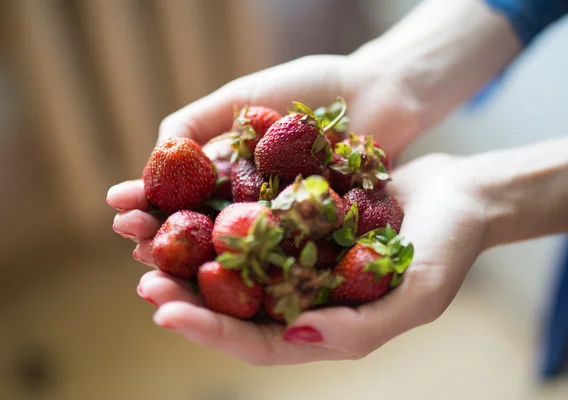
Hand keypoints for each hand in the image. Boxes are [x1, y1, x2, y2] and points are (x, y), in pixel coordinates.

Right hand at [109, 52, 422, 258]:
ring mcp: (281, 231)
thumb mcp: (242, 96)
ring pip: (233, 262)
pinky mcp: (316, 246)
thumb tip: (155, 156)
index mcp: (226, 177)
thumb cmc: (310, 88)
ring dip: (195, 276)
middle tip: (135, 255)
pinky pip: (283, 268)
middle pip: (199, 237)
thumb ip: (196, 122)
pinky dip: (252, 281)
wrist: (378, 92)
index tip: (118, 208)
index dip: (148, 205)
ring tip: (159, 281)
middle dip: (163, 248)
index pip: (178, 198)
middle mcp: (248, 209)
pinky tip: (221, 288)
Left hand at [109, 150, 487, 364]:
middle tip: (143, 280)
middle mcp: (299, 294)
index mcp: (322, 325)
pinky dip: (214, 209)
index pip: (256, 341)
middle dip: (184, 294)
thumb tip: (297, 338)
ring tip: (145, 238)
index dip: (211, 330)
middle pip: (230, 303)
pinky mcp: (293, 215)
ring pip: (229, 259)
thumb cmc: (449, 246)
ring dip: (187, 251)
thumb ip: (363, 327)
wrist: (460, 193)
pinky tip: (184, 195)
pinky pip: (246, 216)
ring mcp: (294, 253)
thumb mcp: (419, 294)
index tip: (167, 312)